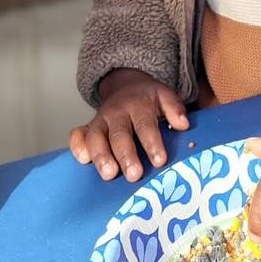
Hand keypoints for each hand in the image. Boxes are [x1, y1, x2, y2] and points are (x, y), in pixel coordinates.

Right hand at [69, 68, 188, 181]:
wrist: (125, 86)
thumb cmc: (148, 99)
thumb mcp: (165, 96)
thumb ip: (174, 108)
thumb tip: (183, 124)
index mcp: (138, 106)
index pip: (145, 126)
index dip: (152, 143)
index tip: (159, 161)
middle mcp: (116, 113)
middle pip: (119, 135)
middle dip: (126, 155)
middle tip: (134, 175)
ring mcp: (100, 121)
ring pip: (96, 137)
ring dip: (101, 156)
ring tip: (109, 174)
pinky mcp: (88, 127)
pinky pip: (78, 135)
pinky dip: (77, 146)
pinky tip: (83, 160)